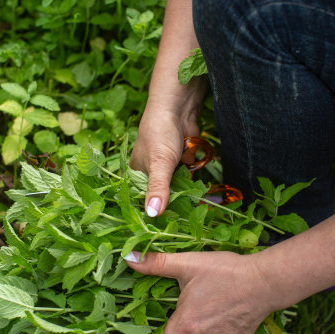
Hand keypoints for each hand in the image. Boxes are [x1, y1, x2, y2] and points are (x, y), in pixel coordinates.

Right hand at [129, 101, 199, 217]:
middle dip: (174, 202)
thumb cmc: (160, 134)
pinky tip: (197, 179)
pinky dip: (193, 176)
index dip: (154, 211)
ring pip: (178, 188)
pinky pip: (188, 178)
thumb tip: (152, 215)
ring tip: (193, 200)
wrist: (179, 109)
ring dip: (186, 191)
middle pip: (163, 196)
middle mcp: (151, 173)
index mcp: (137, 175)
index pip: (144, 200)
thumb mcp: (159, 164)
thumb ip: (158, 189)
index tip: (166, 224)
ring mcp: (167, 168)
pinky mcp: (181, 163)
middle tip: (185, 216)